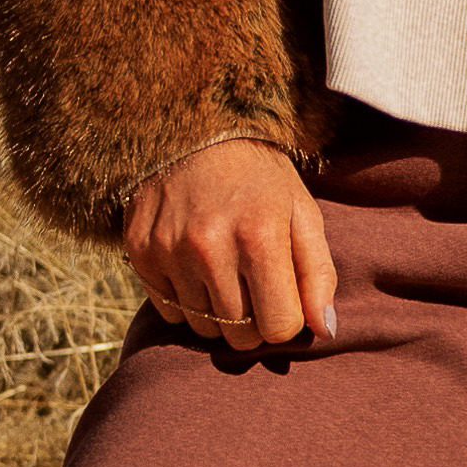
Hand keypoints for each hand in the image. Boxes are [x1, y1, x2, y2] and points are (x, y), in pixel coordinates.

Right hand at [126, 135, 338, 354]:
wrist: (194, 131)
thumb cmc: (259, 179)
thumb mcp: (301, 212)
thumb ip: (319, 274)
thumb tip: (325, 332)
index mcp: (260, 237)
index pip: (279, 327)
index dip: (287, 318)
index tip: (283, 294)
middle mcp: (210, 247)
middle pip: (240, 335)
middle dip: (254, 321)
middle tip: (254, 285)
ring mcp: (169, 251)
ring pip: (203, 329)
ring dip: (218, 313)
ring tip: (225, 271)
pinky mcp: (141, 253)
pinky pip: (170, 312)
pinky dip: (186, 301)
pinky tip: (194, 266)